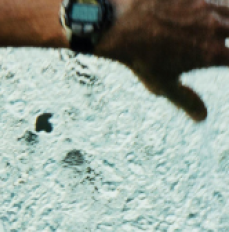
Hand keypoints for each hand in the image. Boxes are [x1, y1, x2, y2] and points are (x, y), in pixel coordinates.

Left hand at [97, 0, 228, 120]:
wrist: (118, 25)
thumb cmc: (139, 58)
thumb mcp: (162, 84)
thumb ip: (186, 100)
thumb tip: (202, 117)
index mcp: (212, 53)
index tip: (224, 61)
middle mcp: (214, 28)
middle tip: (218, 44)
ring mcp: (204, 7)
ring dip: (227, 19)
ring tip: (219, 26)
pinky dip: (211, 6)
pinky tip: (203, 11)